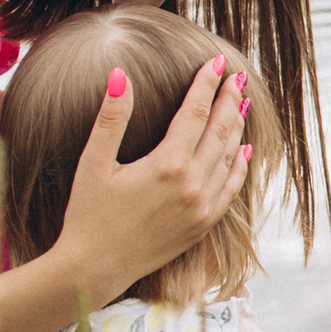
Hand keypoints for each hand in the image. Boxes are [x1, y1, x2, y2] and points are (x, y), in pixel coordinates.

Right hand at [55, 57, 250, 304]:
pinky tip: (243, 150)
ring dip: (236, 128)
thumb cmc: (87, 215)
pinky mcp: (203, 226)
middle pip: (219, 131)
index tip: (216, 63)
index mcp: (167, 164)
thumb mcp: (93, 163)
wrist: (94, 268)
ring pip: (229, 157)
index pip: (195, 112)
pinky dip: (239, 166)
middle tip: (236, 77)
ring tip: (242, 103)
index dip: (207, 84)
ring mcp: (201, 207)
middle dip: (229, 100)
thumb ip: (111, 117)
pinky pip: (231, 189)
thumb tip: (120, 74)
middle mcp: (192, 185)